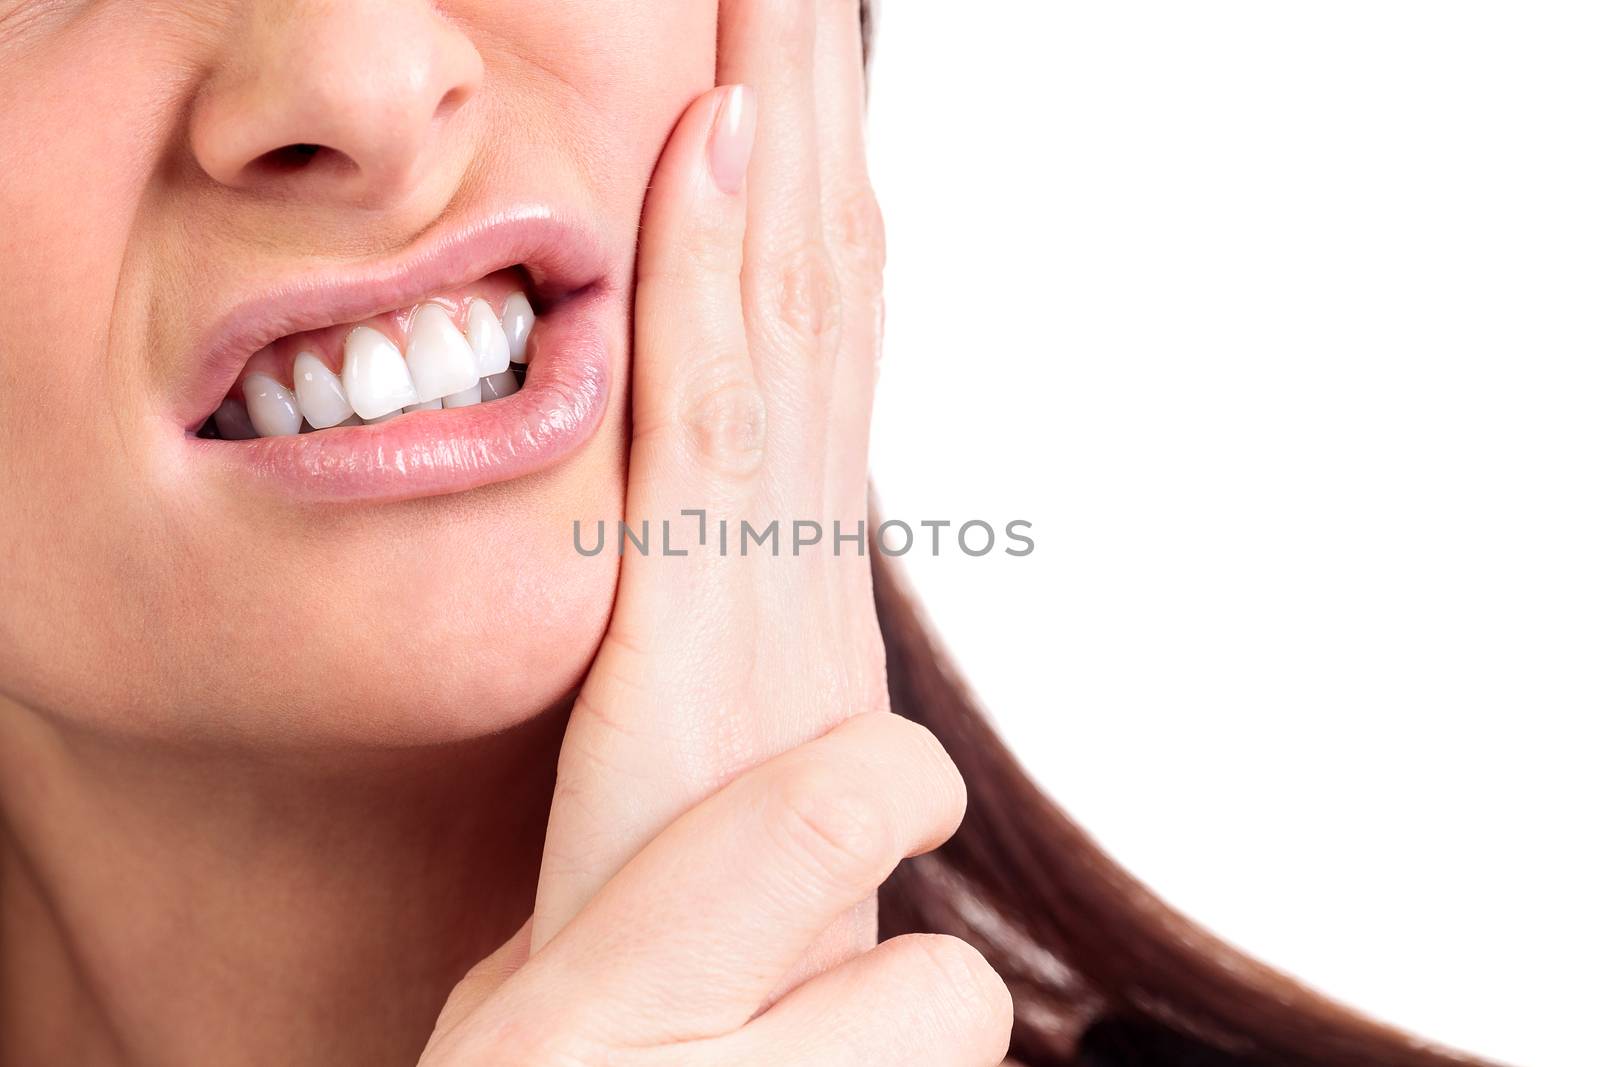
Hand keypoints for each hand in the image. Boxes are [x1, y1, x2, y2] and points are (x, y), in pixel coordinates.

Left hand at [420, 1, 1011, 1062]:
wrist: (695, 1018)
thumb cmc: (693, 878)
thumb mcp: (715, 711)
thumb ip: (729, 607)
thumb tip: (735, 533)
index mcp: (793, 548)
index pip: (807, 327)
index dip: (816, 183)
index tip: (804, 62)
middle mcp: (800, 532)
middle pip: (816, 280)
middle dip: (819, 107)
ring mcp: (764, 561)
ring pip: (784, 306)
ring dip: (789, 132)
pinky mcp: (702, 612)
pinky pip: (709, 406)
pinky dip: (714, 263)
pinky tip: (714, 140)